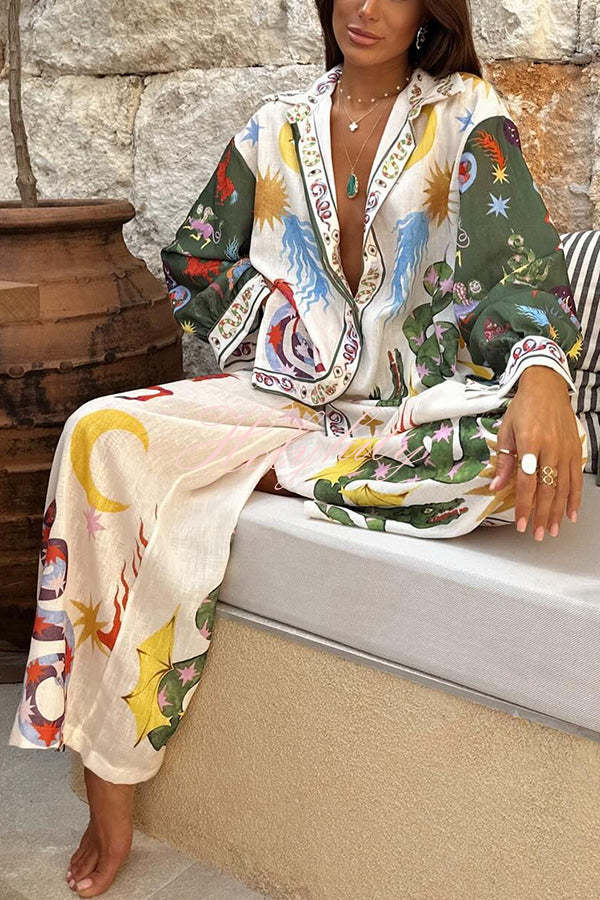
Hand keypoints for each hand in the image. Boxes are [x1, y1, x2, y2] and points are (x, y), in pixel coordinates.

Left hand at [488, 366, 582, 540]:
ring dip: (557, 512)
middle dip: (542, 515)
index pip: (527, 483)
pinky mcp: (575, 451)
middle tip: (537, 534)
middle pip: (547, 490)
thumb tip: (496, 488)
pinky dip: (574, 498)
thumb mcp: (506, 432)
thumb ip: (503, 462)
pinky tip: (571, 514)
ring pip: (563, 488)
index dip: (525, 506)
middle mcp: (550, 449)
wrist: (546, 387)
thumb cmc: (523, 408)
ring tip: (552, 530)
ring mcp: (566, 451)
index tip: (522, 524)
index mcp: (530, 443)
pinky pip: (575, 479)